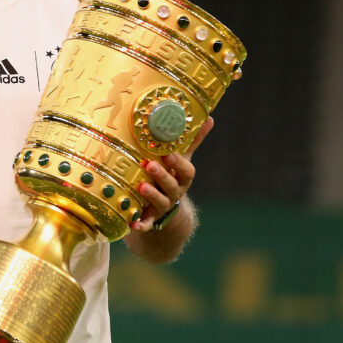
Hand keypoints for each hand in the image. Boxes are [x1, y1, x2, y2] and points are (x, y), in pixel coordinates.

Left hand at [131, 117, 212, 231]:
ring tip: (141, 186)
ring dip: (152, 195)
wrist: (166, 214)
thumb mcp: (182, 160)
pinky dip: (141, 225)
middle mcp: (174, 192)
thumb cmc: (172, 178)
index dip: (178, 164)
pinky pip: (146, 224)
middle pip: (172, 185)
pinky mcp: (150, 220)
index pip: (186, 171)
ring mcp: (162, 207)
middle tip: (150, 165)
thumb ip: (192, 141)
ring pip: (160, 202)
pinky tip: (133, 224)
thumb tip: (209, 117)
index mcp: (181, 178)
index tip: (169, 154)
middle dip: (162, 176)